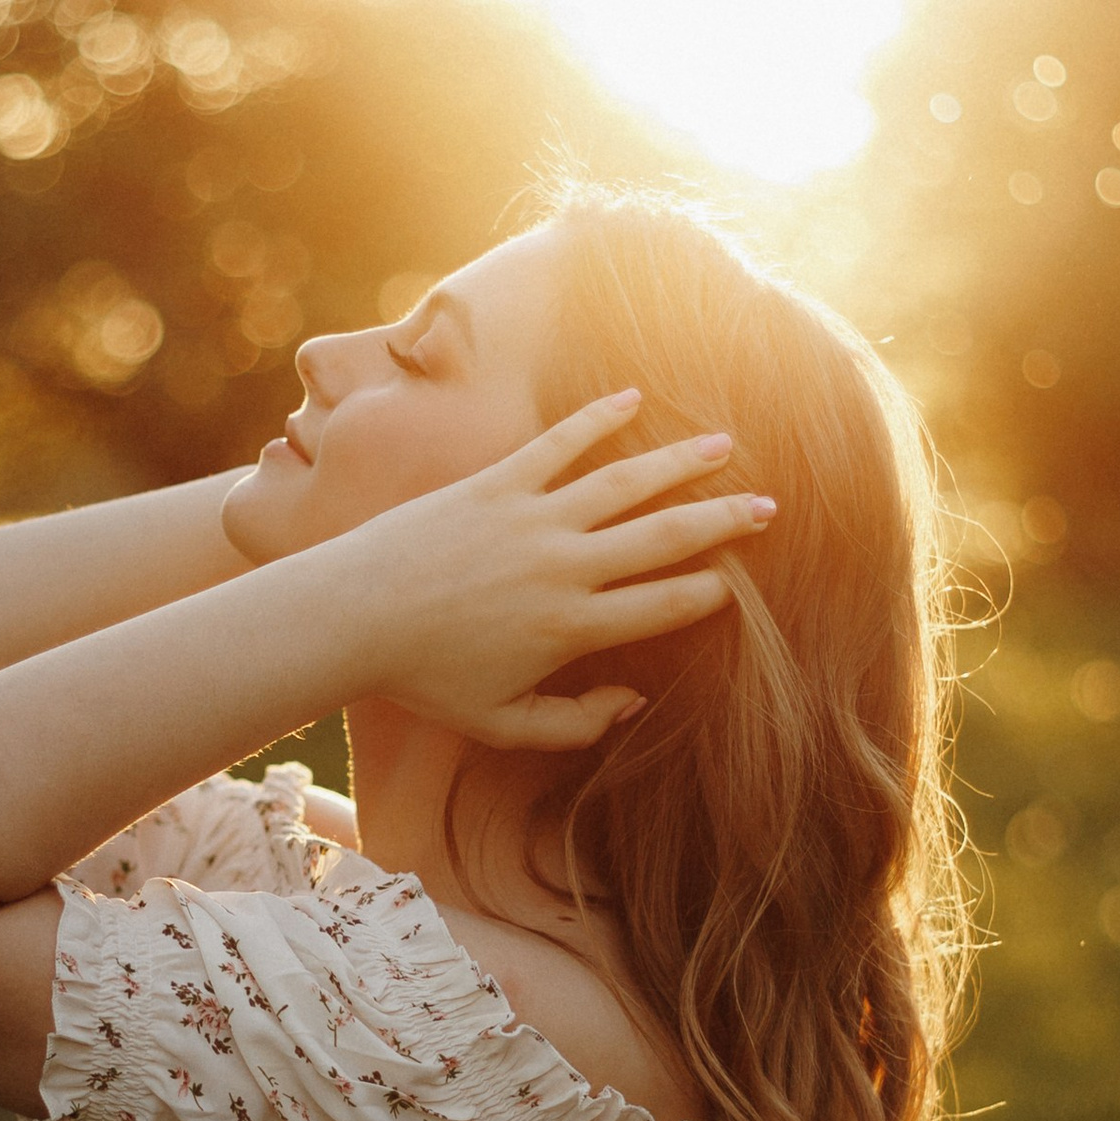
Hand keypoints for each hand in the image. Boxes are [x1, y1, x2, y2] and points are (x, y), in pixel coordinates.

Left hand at [342, 392, 773, 748]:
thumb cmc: (424, 678)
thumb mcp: (501, 722)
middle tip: (768, 509)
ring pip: (624, 483)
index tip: (737, 584)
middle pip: (663, 539)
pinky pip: (559, 444)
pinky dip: (597, 419)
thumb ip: (573, 723)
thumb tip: (634, 701)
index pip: (663, 607)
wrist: (351, 617)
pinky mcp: (497, 482)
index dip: (708, 593)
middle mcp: (563, 568)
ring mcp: (532, 518)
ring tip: (724, 445)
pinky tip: (633, 398)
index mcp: (571, 629)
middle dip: (723, 522)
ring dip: (680, 462)